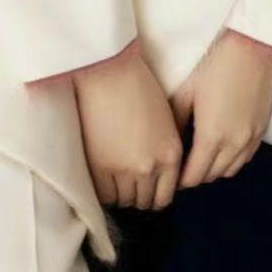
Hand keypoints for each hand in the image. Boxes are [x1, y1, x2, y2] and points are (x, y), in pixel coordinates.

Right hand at [72, 52, 182, 210]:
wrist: (108, 70)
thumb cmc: (136, 85)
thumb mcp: (164, 120)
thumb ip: (163, 148)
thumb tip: (154, 171)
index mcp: (171, 154)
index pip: (165, 195)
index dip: (153, 194)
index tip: (145, 188)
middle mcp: (152, 168)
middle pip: (145, 201)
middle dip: (137, 194)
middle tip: (127, 182)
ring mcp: (126, 171)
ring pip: (125, 201)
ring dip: (120, 193)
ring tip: (113, 177)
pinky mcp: (100, 169)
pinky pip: (104, 195)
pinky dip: (104, 190)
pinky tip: (101, 176)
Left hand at [169, 30, 271, 187]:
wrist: (252, 43)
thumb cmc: (216, 61)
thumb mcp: (187, 89)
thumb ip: (176, 121)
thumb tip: (168, 142)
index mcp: (212, 136)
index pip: (193, 176)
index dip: (179, 179)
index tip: (169, 174)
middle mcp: (235, 143)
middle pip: (211, 176)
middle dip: (195, 175)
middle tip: (181, 165)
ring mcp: (252, 137)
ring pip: (230, 170)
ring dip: (214, 169)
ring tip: (200, 156)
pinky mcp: (262, 128)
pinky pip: (246, 157)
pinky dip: (232, 159)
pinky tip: (222, 146)